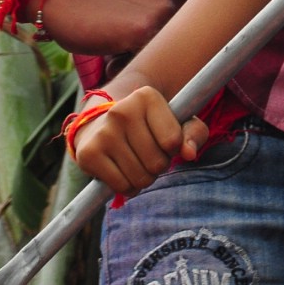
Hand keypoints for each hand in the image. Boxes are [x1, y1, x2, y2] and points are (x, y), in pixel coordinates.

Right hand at [41, 0, 192, 54]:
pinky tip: (116, 54)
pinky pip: (151, 59)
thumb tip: (194, 45)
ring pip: (168, 47)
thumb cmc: (104, 1)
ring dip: (147, 54)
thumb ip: (167, 5)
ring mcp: (165, 7)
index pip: (194, 16)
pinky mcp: (148, 30)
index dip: (169, 29)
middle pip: (184, 33)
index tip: (144, 27)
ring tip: (122, 44)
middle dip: (159, 42)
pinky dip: (134, 63)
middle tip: (129, 36)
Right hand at [71, 85, 207, 196]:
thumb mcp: (177, 121)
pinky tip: (123, 172)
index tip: (164, 141)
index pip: (173, 140)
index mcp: (147, 97)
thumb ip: (194, 133)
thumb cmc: (148, 125)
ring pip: (140, 177)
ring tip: (137, 163)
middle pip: (157, 162)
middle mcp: (122, 111)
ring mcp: (103, 132)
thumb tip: (189, 153)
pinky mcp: (89, 154)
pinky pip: (121, 186)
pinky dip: (128, 187)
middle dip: (159, 166)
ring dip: (145, 179)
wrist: (100, 123)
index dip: (173, 148)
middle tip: (149, 155)